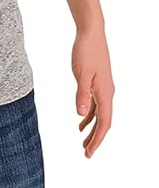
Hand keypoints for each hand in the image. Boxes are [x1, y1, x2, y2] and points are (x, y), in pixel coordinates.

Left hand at [72, 24, 113, 157]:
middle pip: (104, 122)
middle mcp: (107, 93)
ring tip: (82, 142)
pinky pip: (95, 105)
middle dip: (95, 139)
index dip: (97, 140)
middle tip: (85, 153)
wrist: (91, 33)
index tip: (89, 153)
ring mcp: (103, 88)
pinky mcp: (97, 83)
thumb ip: (82, 95)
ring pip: (100, 115)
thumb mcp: (81, 74)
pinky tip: (81, 121)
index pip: (104, 123)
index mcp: (105, 93)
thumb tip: (80, 114)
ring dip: (92, 129)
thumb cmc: (86, 51)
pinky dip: (89, 115)